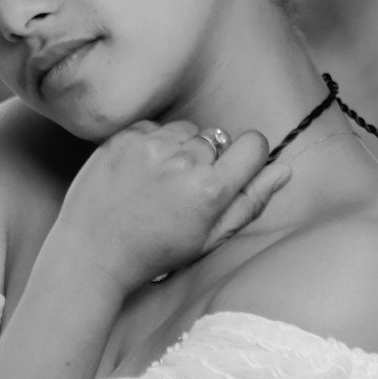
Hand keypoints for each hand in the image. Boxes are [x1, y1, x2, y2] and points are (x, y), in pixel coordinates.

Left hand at [50, 120, 290, 292]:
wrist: (93, 251)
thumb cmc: (155, 251)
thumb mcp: (209, 238)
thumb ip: (250, 202)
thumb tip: (284, 170)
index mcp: (210, 189)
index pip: (253, 144)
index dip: (247, 157)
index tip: (231, 172)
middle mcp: (183, 161)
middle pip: (217, 139)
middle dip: (207, 159)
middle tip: (182, 192)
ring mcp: (151, 145)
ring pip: (185, 130)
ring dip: (179, 148)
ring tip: (159, 181)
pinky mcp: (123, 137)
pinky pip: (154, 127)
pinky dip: (151, 143)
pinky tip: (139, 173)